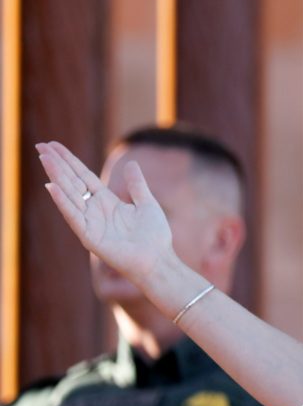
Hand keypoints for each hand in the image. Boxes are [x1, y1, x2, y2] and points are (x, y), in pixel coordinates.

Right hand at [36, 141, 173, 286]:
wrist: (158, 260)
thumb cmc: (154, 236)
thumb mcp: (146, 203)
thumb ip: (137, 185)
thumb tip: (132, 163)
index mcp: (107, 202)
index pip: (84, 176)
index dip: (70, 161)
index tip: (54, 145)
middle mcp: (95, 210)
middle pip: (73, 182)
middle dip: (57, 164)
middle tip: (41, 145)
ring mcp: (90, 223)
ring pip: (70, 195)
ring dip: (57, 177)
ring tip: (45, 159)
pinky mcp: (90, 237)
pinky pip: (74, 216)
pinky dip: (63, 202)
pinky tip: (52, 187)